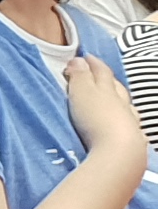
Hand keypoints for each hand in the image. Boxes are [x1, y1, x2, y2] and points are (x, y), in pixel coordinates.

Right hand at [65, 49, 148, 173]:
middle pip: (116, 87)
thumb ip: (80, 76)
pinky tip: (122, 123)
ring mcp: (128, 122)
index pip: (102, 72)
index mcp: (109, 89)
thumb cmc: (98, 119)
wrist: (119, 152)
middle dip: (107, 79)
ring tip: (112, 99)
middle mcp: (121, 103)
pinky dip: (123, 119)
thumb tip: (79, 60)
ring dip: (117, 99)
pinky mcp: (130, 139)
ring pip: (124, 105)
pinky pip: (127, 123)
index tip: (85, 57)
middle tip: (98, 74)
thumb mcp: (82, 92)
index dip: (93, 63)